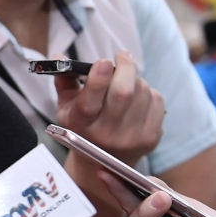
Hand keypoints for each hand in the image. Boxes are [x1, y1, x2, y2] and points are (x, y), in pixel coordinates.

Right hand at [54, 51, 163, 166]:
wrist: (105, 160)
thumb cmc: (83, 126)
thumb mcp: (66, 106)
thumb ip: (63, 80)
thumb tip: (58, 57)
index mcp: (80, 125)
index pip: (89, 102)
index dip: (98, 78)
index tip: (103, 61)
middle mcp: (105, 134)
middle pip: (122, 93)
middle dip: (125, 67)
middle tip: (122, 55)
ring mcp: (131, 138)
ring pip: (142, 92)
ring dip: (135, 79)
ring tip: (126, 81)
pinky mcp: (151, 138)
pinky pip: (156, 101)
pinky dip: (148, 91)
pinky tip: (138, 96)